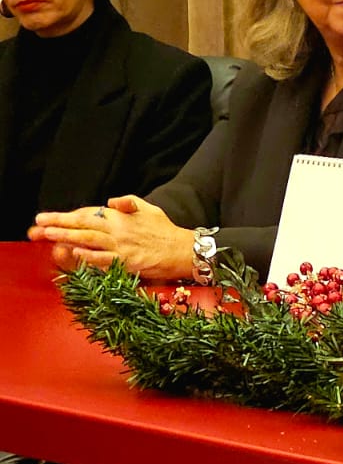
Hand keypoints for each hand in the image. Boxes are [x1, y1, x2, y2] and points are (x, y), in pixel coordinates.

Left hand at [29, 195, 193, 280]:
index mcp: (121, 216)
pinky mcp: (127, 261)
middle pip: (83, 225)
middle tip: (38, 225)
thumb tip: (110, 202)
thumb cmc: (165, 230)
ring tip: (47, 235)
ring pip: (89, 240)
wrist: (183, 250)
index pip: (87, 214)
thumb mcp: (148, 209)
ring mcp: (122, 246)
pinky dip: (89, 256)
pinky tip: (75, 252)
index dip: (65, 216)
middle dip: (58, 224)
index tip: (45, 218)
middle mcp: (118, 229)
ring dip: (67, 237)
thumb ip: (128, 202)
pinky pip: (105, 258)